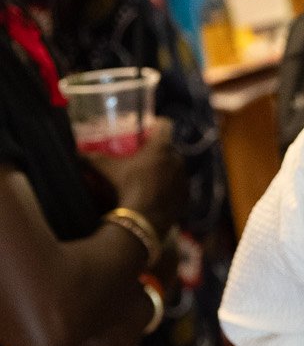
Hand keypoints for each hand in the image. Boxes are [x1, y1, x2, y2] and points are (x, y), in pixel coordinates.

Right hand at [86, 117, 187, 234]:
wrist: (142, 220)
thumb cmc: (125, 187)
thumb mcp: (106, 170)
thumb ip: (91, 158)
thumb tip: (74, 152)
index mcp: (161, 147)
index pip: (165, 125)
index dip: (156, 126)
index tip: (148, 131)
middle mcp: (177, 160)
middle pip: (170, 149)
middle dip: (160, 151)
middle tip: (145, 158)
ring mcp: (184, 180)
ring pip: (177, 169)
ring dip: (167, 170)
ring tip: (151, 177)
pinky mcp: (186, 198)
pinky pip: (179, 188)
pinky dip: (171, 189)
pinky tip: (159, 194)